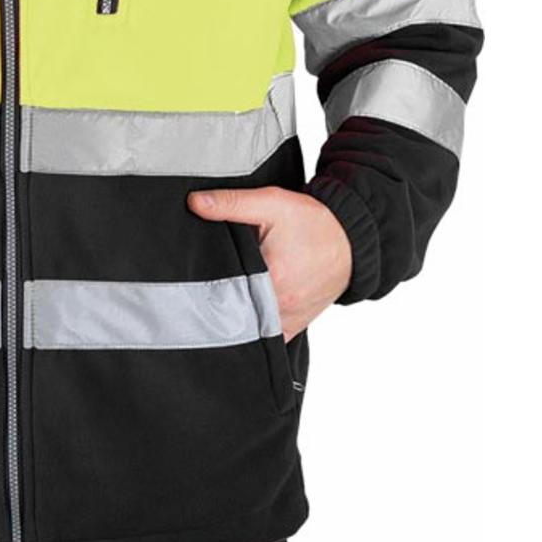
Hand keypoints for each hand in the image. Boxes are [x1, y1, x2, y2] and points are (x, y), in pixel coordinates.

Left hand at [185, 186, 351, 339]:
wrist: (350, 239)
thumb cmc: (313, 222)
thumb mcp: (271, 203)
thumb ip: (231, 203)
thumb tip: (195, 203)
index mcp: (273, 278)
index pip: (224, 290)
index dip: (205, 284)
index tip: (191, 279)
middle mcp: (281, 306)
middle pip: (234, 313)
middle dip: (215, 303)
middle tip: (198, 291)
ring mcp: (288, 321)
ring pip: (248, 329)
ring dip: (233, 316)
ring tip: (218, 300)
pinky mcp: (294, 327)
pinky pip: (266, 338)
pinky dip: (251, 329)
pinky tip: (239, 314)